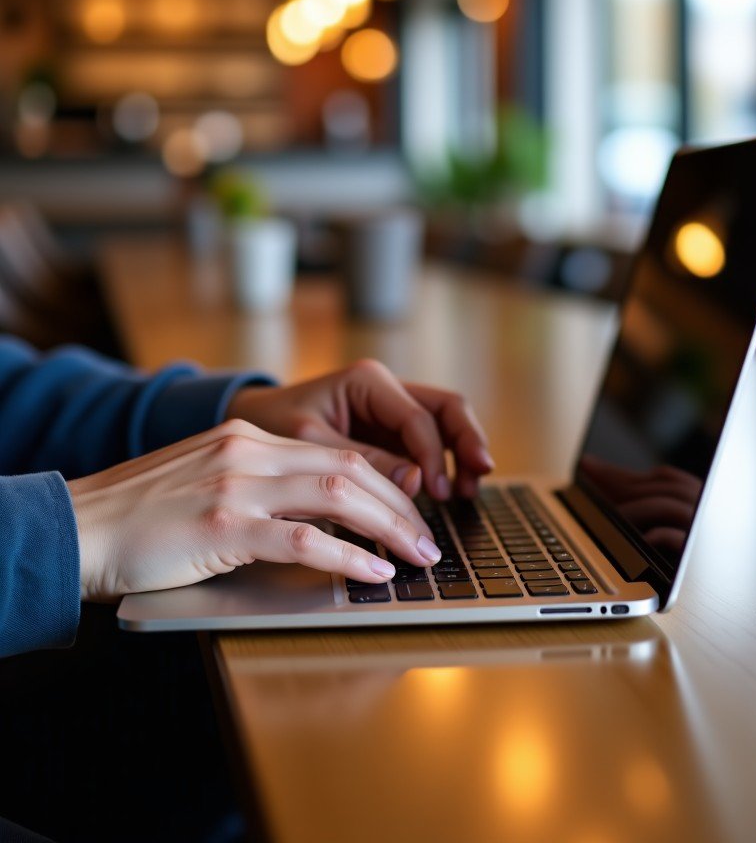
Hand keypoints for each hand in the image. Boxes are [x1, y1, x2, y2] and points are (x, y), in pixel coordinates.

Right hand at [67, 419, 442, 601]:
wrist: (73, 527)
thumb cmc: (138, 514)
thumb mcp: (206, 479)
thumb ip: (257, 485)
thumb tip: (316, 515)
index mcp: (247, 438)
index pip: (338, 452)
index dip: (385, 482)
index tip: (411, 508)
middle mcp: (249, 451)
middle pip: (351, 468)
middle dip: (400, 504)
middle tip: (428, 537)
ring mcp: (237, 486)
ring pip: (339, 496)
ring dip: (389, 527)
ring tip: (417, 554)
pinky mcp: (223, 526)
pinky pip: (305, 539)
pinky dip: (349, 556)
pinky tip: (374, 571)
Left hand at [226, 359, 493, 498]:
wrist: (248, 425)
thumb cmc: (270, 429)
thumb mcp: (309, 445)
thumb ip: (362, 460)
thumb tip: (416, 481)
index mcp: (368, 382)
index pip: (417, 416)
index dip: (432, 454)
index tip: (434, 491)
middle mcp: (387, 390)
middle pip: (447, 408)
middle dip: (467, 441)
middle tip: (480, 473)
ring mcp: (393, 410)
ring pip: (447, 423)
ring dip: (462, 453)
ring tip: (469, 489)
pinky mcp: (391, 433)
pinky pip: (430, 443)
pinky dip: (445, 464)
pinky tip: (450, 492)